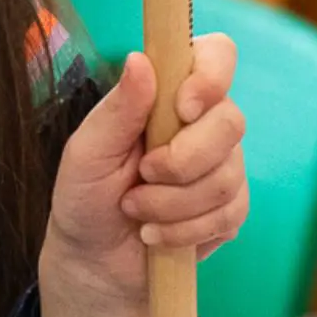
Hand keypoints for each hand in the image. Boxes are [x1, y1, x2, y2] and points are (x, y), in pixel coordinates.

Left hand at [37, 35, 248, 316]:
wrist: (95, 260)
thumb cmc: (86, 196)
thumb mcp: (87, 152)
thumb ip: (117, 109)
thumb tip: (140, 60)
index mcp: (168, 94)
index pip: (216, 56)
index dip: (211, 76)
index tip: (183, 107)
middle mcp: (203, 123)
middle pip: (231, 121)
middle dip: (183, 160)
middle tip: (142, 176)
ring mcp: (223, 165)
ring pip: (227, 176)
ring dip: (172, 203)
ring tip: (135, 209)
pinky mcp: (231, 208)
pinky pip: (229, 214)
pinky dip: (183, 229)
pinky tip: (154, 232)